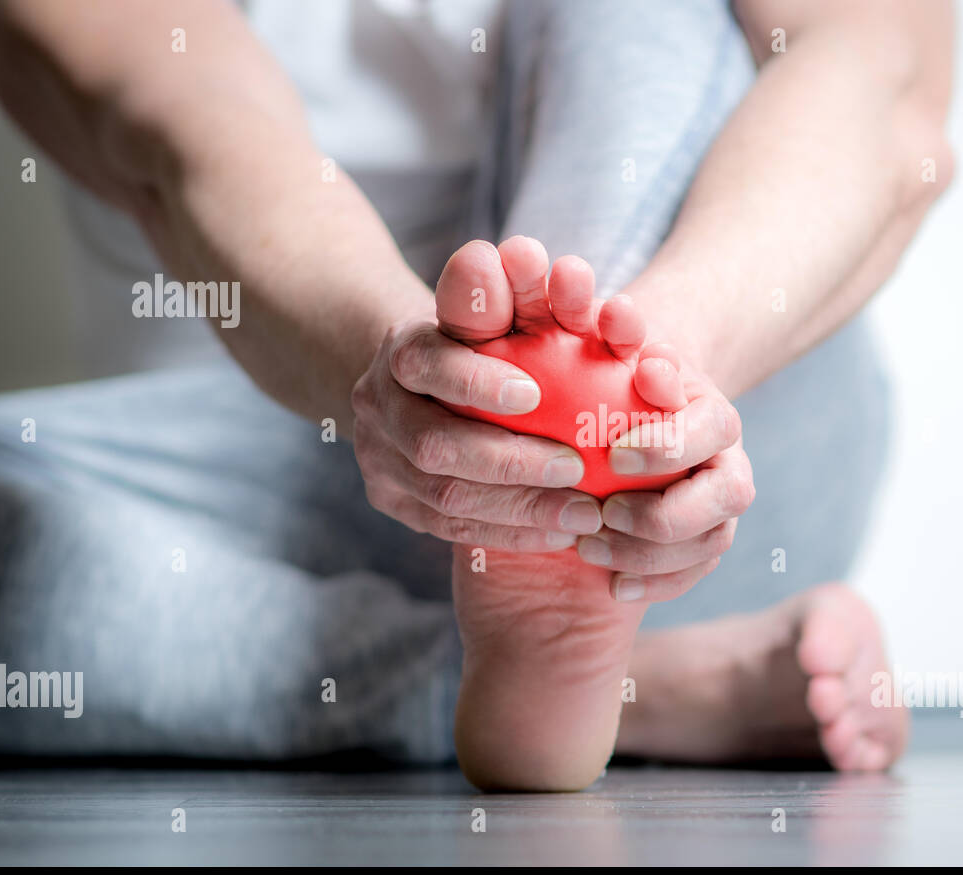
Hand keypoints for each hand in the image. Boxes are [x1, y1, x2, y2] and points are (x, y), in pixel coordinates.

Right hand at [351, 317, 606, 549]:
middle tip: (576, 468)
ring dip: (520, 509)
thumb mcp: (488, 309)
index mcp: (402, 348)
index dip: (478, 382)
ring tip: (584, 514)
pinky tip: (560, 534)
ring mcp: (378, 459)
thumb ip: (505, 294)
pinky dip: (510, 533)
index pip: (430, 365)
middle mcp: (378, 404)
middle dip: (511, 462)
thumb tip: (520, 253)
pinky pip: (451, 528)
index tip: (535, 394)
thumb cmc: (479, 340)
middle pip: (436, 445)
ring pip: (445, 496)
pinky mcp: (394, 503)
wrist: (419, 382)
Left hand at [575, 343, 754, 601]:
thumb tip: (618, 315)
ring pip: (710, 544)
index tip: (613, 453)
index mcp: (715, 413)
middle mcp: (731, 463)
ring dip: (649, 555)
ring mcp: (721, 509)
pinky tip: (611, 586)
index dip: (668, 445)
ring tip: (588, 547)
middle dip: (665, 513)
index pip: (710, 430)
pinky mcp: (704, 545)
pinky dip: (655, 585)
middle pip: (727, 498)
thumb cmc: (617, 371)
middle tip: (604, 511)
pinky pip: (693, 576)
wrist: (634, 406)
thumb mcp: (615, 346)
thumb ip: (618, 330)